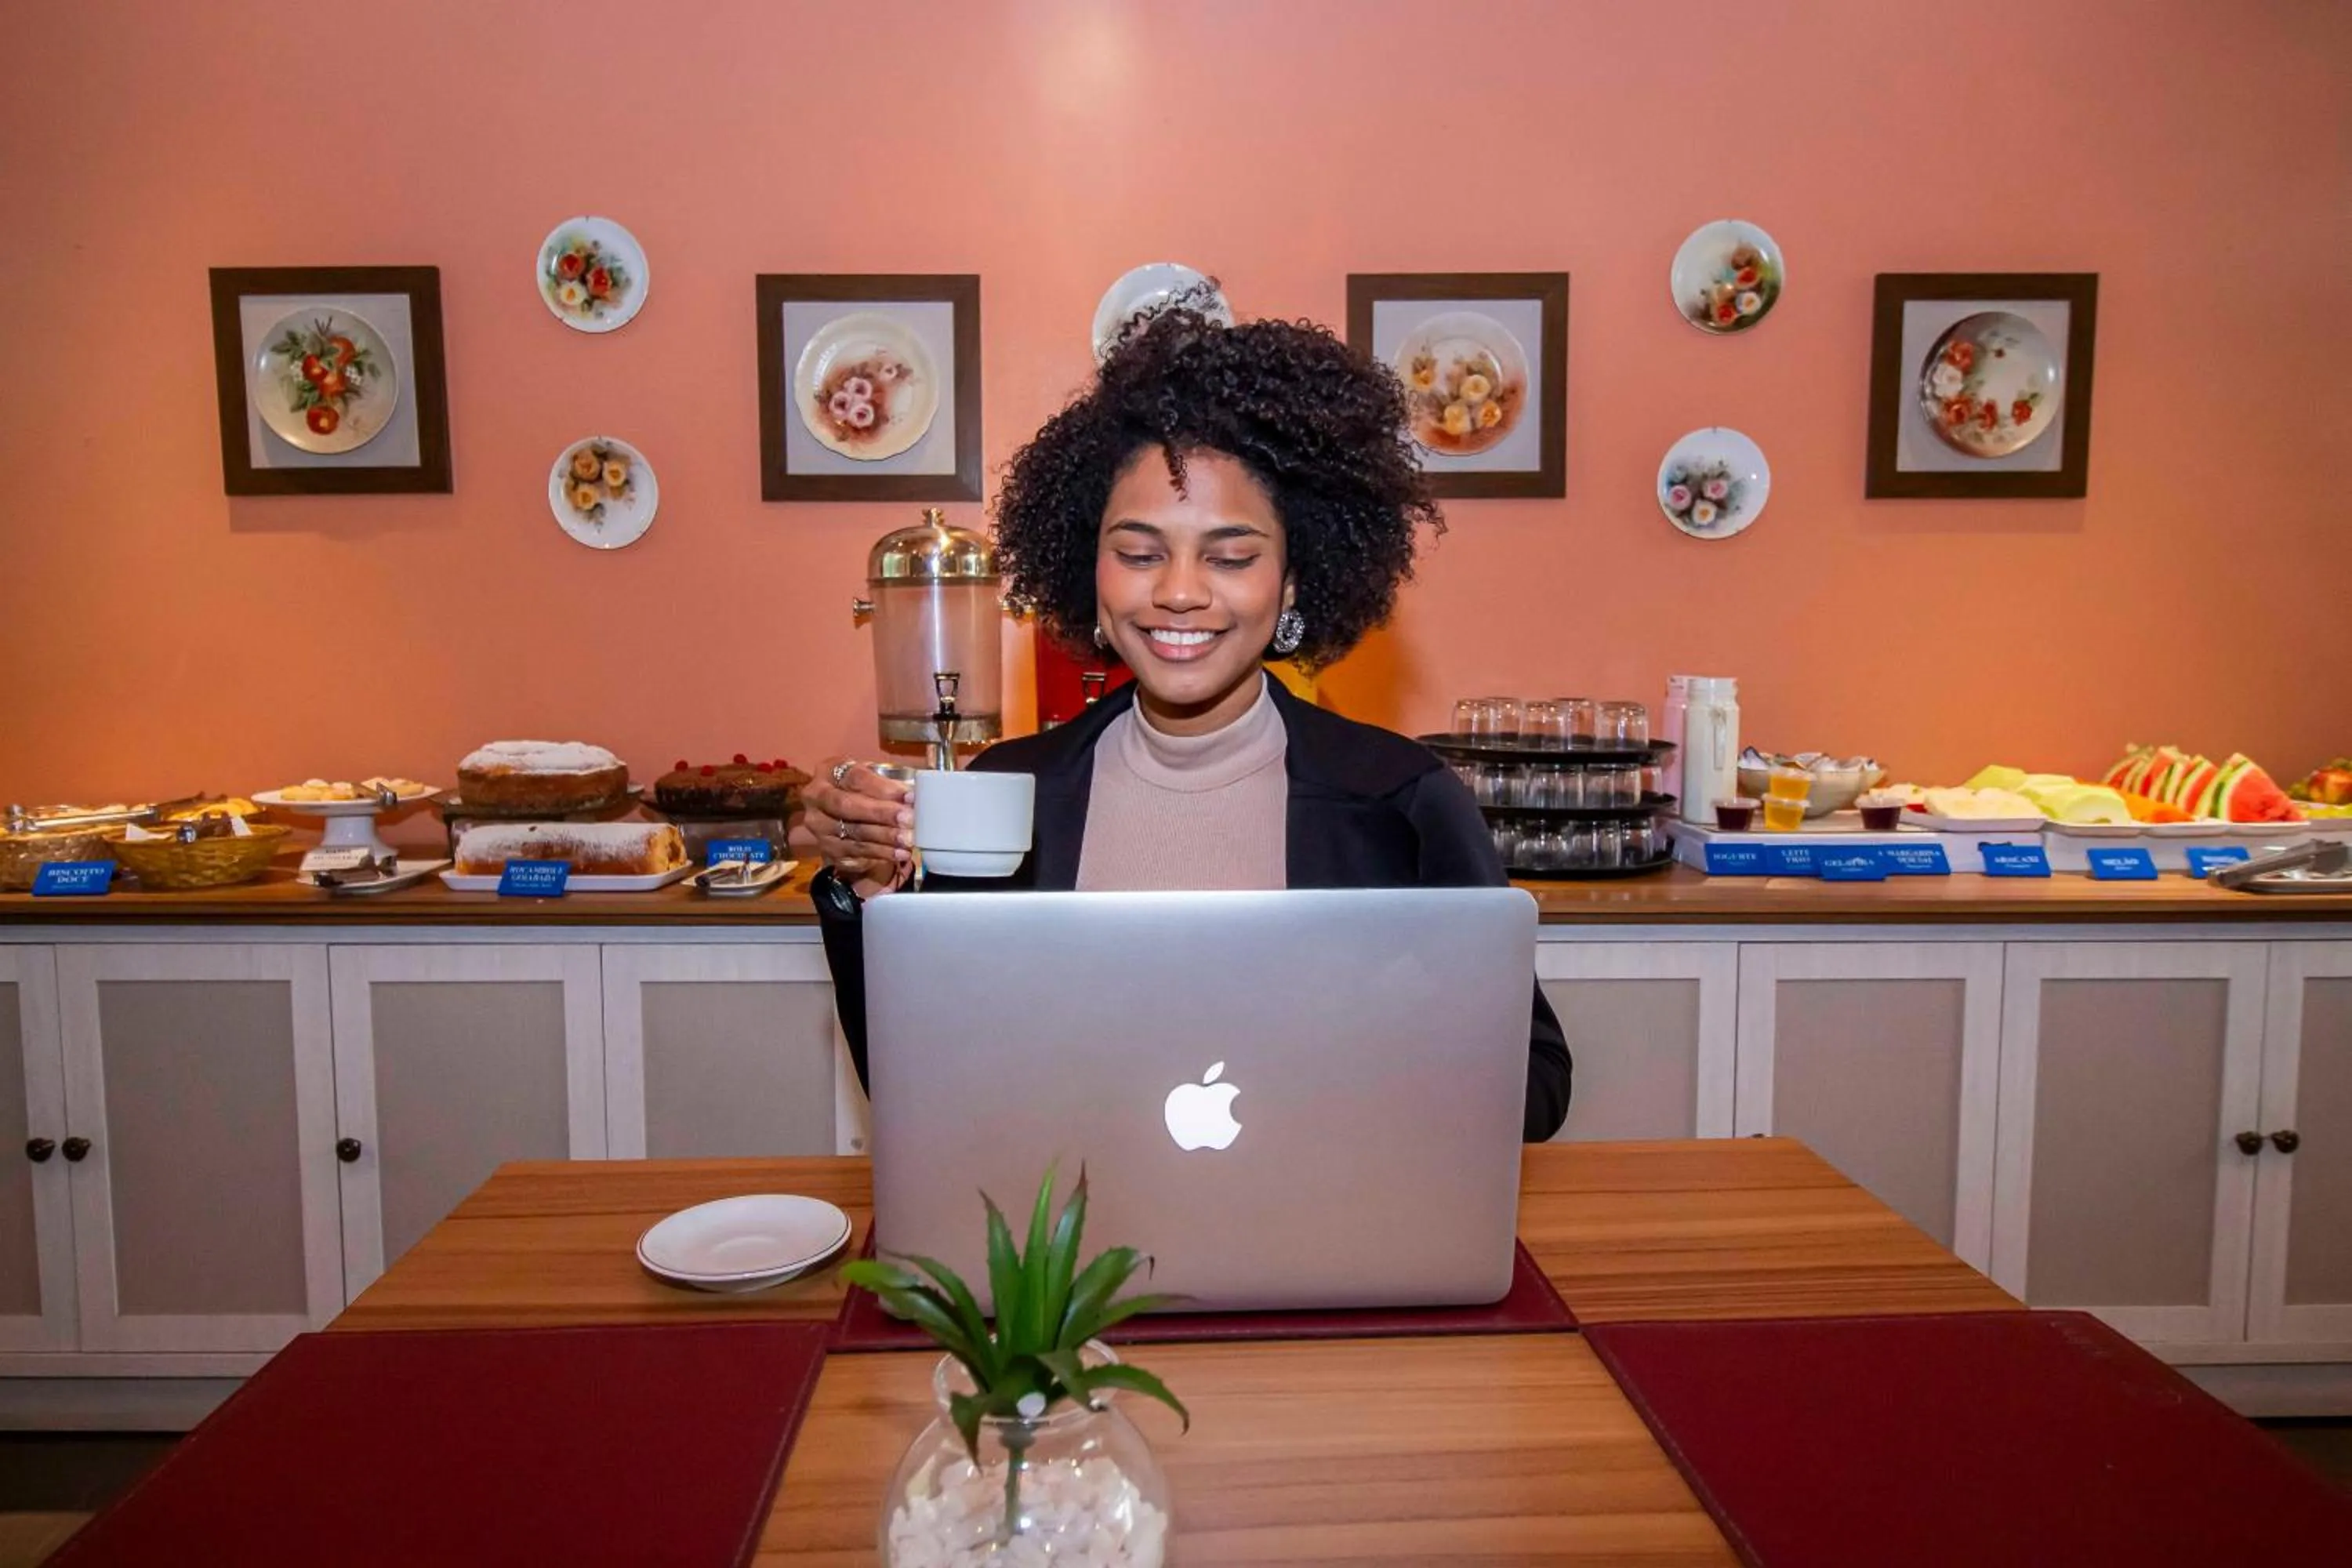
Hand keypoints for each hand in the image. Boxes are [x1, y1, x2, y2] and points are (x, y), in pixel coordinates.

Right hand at [792, 758, 912, 900]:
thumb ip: (890, 786)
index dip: (883, 788)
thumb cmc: (863, 792)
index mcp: (829, 771)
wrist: (844, 816)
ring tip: (908, 839)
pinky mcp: (826, 849)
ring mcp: (818, 826)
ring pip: (852, 832)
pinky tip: (900, 853)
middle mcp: (816, 797)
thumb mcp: (874, 780)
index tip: (909, 796)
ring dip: (884, 837)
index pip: (855, 778)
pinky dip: (881, 853)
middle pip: (846, 806)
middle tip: (909, 819)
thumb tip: (913, 798)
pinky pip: (855, 852)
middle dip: (881, 813)